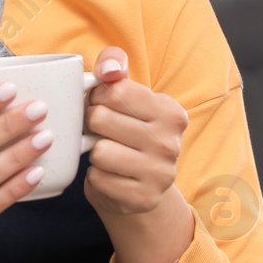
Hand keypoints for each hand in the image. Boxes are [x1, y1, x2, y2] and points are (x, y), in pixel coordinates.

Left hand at [82, 46, 188, 218]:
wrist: (138, 184)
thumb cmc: (125, 129)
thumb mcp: (124, 92)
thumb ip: (114, 64)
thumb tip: (108, 69)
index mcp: (170, 112)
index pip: (114, 91)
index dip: (97, 97)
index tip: (103, 106)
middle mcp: (170, 143)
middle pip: (101, 119)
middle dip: (92, 124)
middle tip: (101, 131)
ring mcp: (161, 174)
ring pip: (99, 152)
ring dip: (94, 152)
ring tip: (106, 153)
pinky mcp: (144, 199)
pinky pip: (98, 179)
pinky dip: (96, 176)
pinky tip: (110, 175)